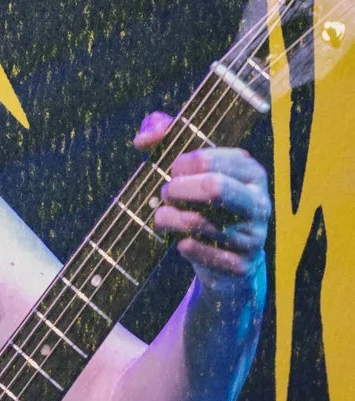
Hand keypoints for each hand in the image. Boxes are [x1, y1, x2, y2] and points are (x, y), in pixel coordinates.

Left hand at [133, 112, 270, 287]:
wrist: (229, 260)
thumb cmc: (204, 202)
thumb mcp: (191, 166)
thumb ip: (163, 135)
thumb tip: (142, 140)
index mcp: (250, 172)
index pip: (206, 159)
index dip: (179, 165)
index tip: (173, 173)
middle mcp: (258, 202)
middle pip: (212, 187)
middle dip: (177, 190)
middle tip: (167, 194)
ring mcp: (253, 236)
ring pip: (197, 222)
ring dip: (169, 218)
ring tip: (166, 217)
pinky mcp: (240, 265)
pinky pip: (197, 251)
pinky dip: (181, 245)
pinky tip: (182, 241)